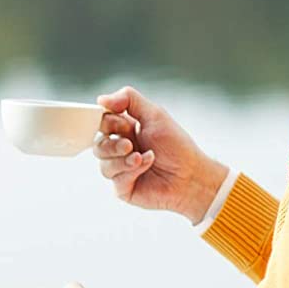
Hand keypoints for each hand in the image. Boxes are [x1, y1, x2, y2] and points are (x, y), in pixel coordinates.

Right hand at [93, 86, 227, 222]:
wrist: (190, 175)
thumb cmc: (176, 146)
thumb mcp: (154, 114)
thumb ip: (128, 99)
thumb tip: (101, 99)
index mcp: (126, 130)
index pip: (102, 123)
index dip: (107, 122)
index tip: (122, 123)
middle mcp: (121, 150)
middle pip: (98, 145)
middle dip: (112, 144)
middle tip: (129, 145)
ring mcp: (121, 170)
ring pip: (103, 164)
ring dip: (122, 159)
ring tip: (141, 157)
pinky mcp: (124, 188)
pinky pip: (114, 179)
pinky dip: (131, 170)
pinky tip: (147, 165)